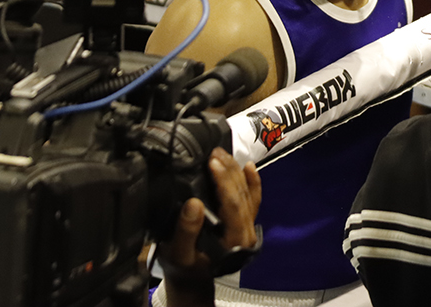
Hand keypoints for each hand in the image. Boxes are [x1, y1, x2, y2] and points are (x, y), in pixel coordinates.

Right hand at [157, 148, 261, 306]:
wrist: (192, 277)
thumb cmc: (184, 266)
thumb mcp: (178, 253)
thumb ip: (186, 231)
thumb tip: (194, 204)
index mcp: (233, 242)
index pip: (234, 204)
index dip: (224, 181)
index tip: (212, 162)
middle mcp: (246, 234)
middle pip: (242, 195)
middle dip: (229, 171)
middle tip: (215, 152)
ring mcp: (247, 227)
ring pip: (247, 193)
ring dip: (236, 171)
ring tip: (222, 154)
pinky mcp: (244, 221)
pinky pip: (252, 198)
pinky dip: (252, 181)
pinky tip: (248, 166)